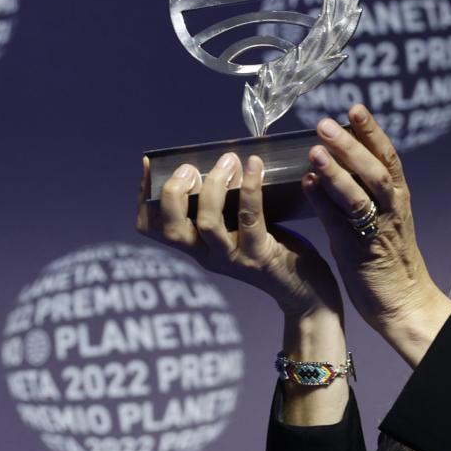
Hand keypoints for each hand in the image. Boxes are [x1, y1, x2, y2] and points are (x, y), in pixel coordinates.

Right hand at [135, 151, 341, 317]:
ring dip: (214, 187)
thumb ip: (225, 204)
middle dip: (173, 192)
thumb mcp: (238, 228)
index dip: (145, 196)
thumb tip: (222, 158)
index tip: (150, 166)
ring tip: (228, 161)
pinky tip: (254, 165)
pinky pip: (250, 219)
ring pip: (207, 224)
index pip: (153, 228)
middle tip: (190, 168)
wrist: (305, 291)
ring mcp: (232, 258)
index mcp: (196, 246)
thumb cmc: (273, 250)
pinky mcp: (260, 256)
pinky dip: (250, 188)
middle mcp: (207, 255)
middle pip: (172, 229)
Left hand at [302, 104, 450, 351]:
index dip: (372, 132)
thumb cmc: (387, 258)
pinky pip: (340, 224)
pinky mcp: (360, 254)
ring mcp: (378, 232)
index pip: (388, 158)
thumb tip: (329, 170)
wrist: (403, 302)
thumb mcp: (381, 218)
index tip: (355, 108)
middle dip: (351, 145)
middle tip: (324, 124)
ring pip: (360, 197)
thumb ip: (361, 193)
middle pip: (375, 171)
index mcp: (399, 199)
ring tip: (314, 151)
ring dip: (336, 172)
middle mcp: (392, 210)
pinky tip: (306, 184)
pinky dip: (323, 203)